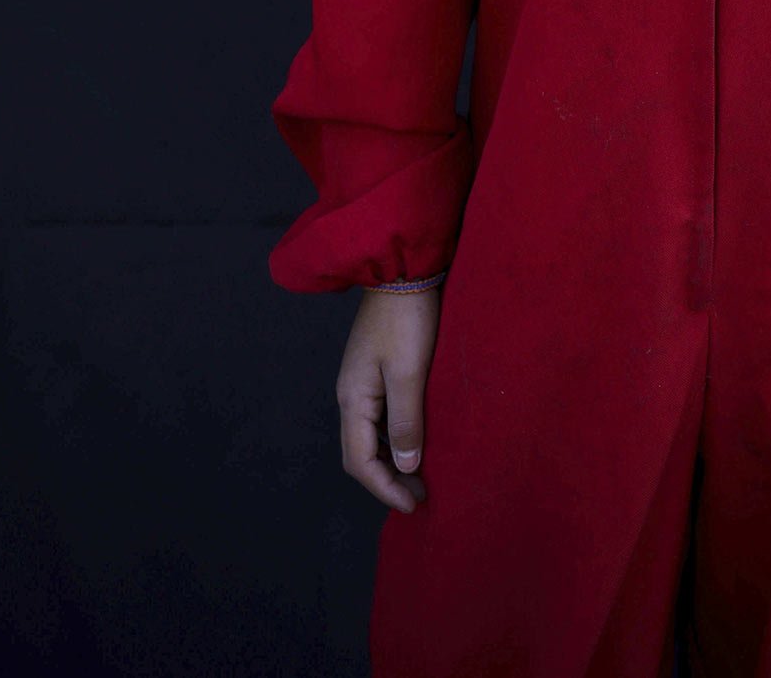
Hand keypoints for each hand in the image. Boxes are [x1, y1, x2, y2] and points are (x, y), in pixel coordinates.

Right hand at [335, 285, 442, 513]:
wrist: (403, 267)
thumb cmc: (407, 318)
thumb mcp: (409, 372)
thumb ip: (405, 421)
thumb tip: (403, 467)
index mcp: (352, 397)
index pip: (359, 461)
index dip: (385, 489)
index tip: (414, 505)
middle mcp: (350, 393)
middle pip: (359, 452)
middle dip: (386, 480)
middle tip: (420, 495)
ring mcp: (361, 380)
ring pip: (369, 435)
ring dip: (390, 459)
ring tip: (420, 474)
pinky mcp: (375, 368)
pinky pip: (379, 416)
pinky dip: (394, 436)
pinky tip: (415, 439)